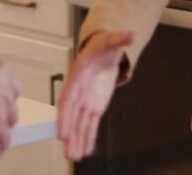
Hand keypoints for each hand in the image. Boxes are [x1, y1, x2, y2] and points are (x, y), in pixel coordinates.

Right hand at [56, 30, 134, 161]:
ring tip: (74, 157)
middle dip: (70, 134)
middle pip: (72, 116)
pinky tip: (86, 151)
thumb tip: (130, 35)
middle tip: (68, 151)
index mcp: (78, 76)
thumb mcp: (111, 40)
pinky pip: (90, 125)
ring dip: (77, 140)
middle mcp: (78, 91)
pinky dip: (88, 137)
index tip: (62, 130)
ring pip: (80, 124)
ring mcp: (85, 101)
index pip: (68, 98)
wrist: (103, 51)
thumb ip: (119, 39)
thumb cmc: (102, 46)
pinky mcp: (94, 107)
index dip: (65, 115)